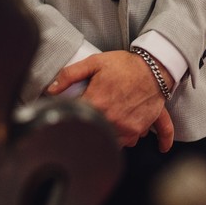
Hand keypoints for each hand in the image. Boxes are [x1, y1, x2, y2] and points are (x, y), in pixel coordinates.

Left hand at [48, 50, 174, 150]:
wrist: (155, 69)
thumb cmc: (126, 66)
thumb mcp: (95, 62)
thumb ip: (70, 75)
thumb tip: (50, 89)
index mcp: (96, 103)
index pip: (74, 118)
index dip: (70, 115)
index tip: (70, 113)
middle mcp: (110, 119)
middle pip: (90, 132)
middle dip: (88, 125)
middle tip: (91, 115)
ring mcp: (125, 127)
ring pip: (108, 141)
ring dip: (105, 133)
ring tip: (106, 120)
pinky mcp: (136, 130)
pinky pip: (126, 142)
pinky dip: (123, 137)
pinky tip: (121, 131)